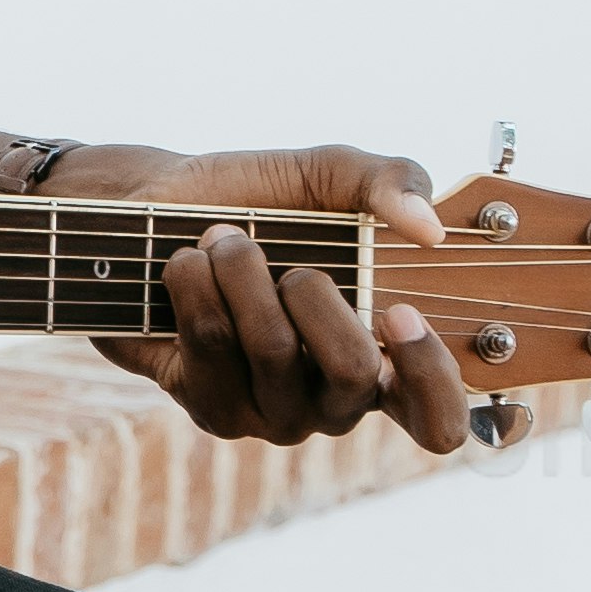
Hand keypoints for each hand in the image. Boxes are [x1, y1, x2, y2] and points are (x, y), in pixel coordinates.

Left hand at [56, 144, 475, 457]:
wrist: (154, 210)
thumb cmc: (258, 201)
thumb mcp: (330, 174)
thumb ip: (392, 180)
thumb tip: (429, 227)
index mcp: (384, 358)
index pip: (436, 417)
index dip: (428, 373)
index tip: (399, 311)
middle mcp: (335, 402)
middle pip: (353, 373)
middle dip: (311, 289)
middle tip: (286, 257)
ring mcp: (273, 414)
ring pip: (273, 350)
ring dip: (241, 270)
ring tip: (222, 240)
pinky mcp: (211, 408)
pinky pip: (212, 343)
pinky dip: (196, 283)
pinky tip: (187, 265)